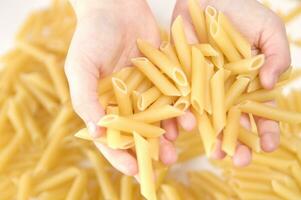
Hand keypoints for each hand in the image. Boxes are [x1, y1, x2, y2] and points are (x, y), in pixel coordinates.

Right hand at [65, 0, 195, 175]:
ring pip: (159, 120)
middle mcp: (125, 102)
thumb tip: (96, 132)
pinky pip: (172, 99)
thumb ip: (86, 98)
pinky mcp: (163, 78)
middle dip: (151, 150)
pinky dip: (180, 110)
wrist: (117, 6)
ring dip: (169, 134)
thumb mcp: (80, 67)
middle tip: (164, 161)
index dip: (120, 156)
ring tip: (178, 144)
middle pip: (138, 134)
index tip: (133, 171)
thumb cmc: (92, 35)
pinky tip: (187, 118)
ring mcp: (145, 91)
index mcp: (103, 104)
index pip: (110, 138)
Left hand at [173, 0, 290, 165]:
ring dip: (213, 137)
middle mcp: (227, 89)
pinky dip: (185, 116)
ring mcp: (204, 87)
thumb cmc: (241, 10)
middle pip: (234, 121)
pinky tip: (189, 129)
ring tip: (216, 152)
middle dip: (239, 143)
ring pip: (209, 118)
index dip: (266, 129)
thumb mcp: (268, 29)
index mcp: (250, 82)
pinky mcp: (183, 79)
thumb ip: (277, 55)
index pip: (260, 111)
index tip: (268, 146)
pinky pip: (184, 100)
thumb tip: (272, 83)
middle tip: (241, 160)